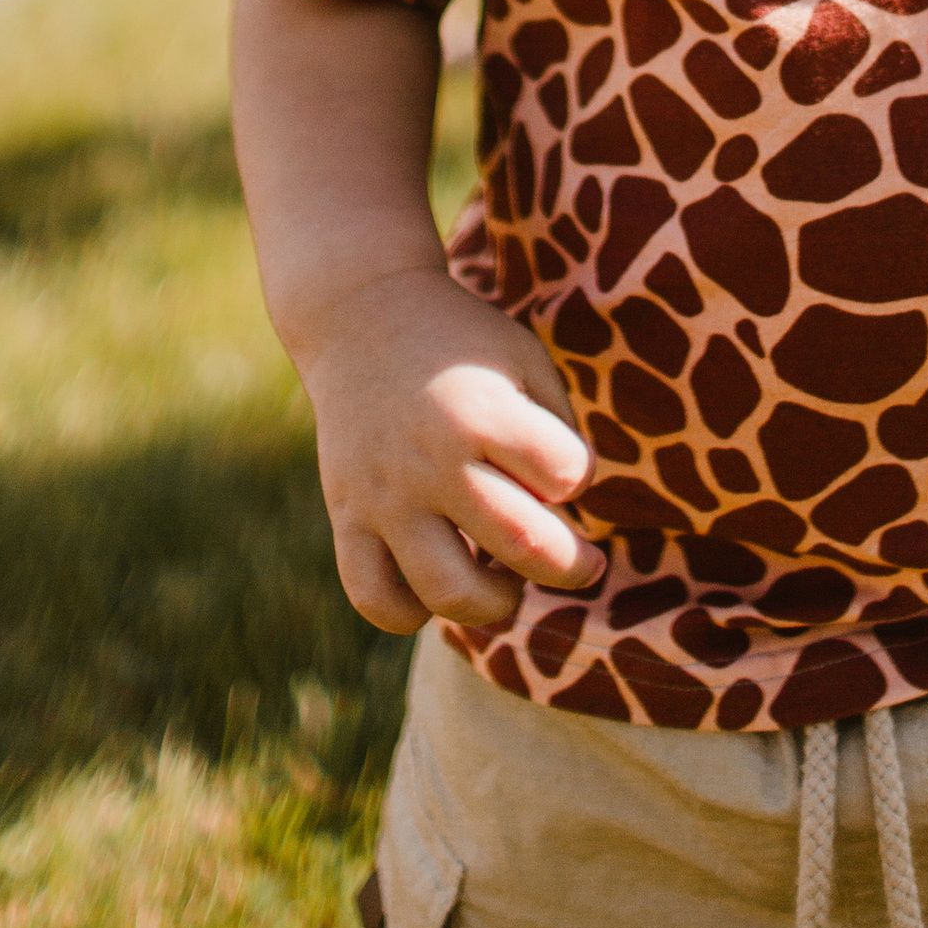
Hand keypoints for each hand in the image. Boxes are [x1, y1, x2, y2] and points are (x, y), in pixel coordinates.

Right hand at [294, 263, 605, 634]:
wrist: (362, 315)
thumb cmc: (463, 345)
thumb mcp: (525, 359)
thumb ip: (558, 432)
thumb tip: (571, 520)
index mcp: (483, 410)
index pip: (565, 475)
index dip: (579, 477)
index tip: (566, 467)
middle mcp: (431, 459)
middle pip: (523, 545)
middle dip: (569, 565)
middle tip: (581, 561)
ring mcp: (384, 495)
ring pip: (448, 593)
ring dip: (496, 603)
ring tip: (504, 576)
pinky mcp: (346, 517)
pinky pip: (375, 599)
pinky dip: (412, 612)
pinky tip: (438, 579)